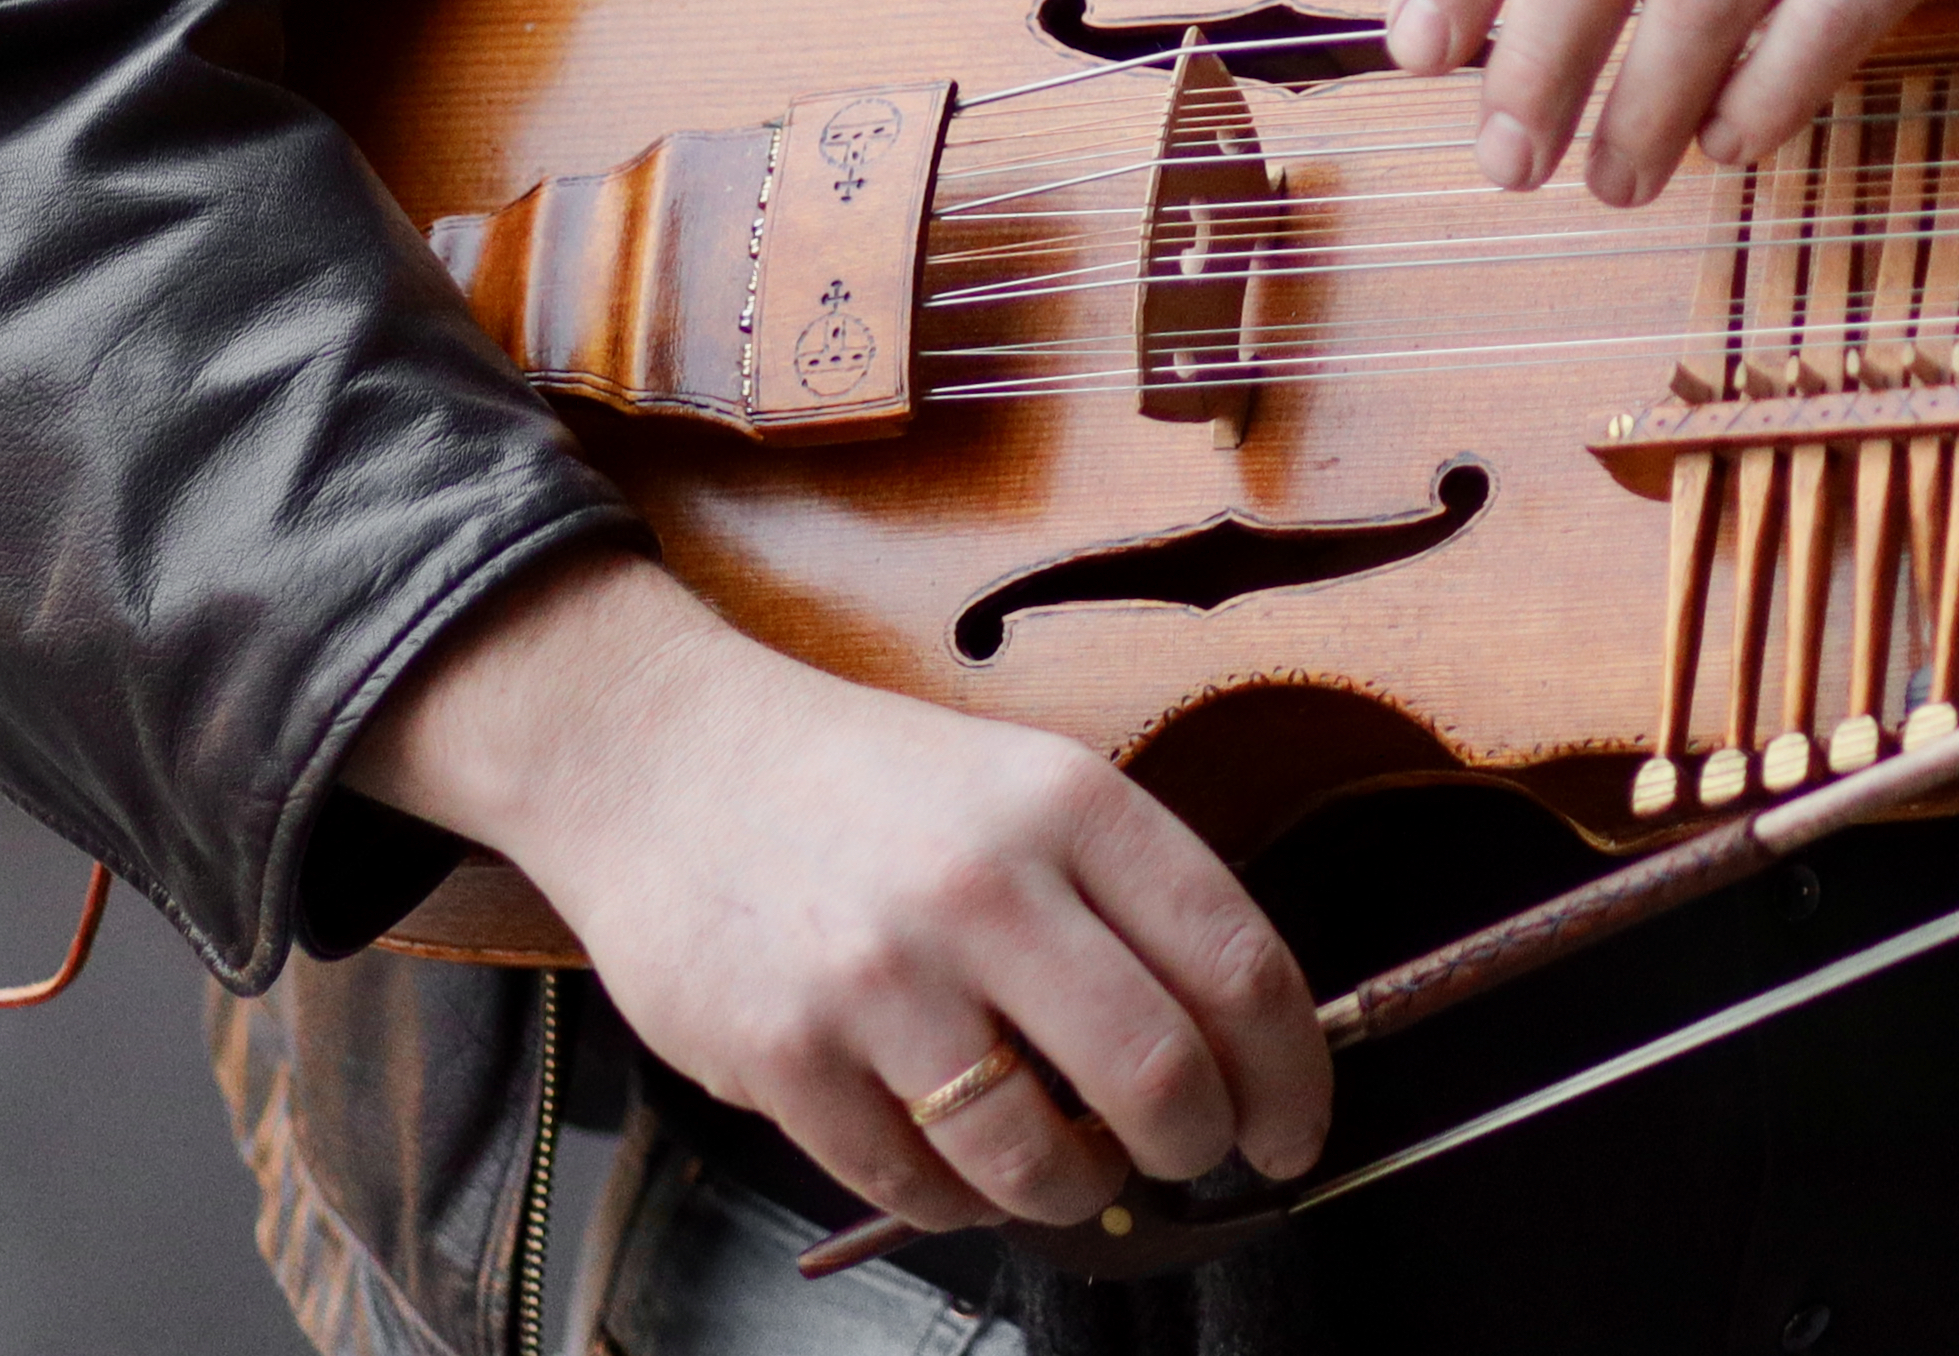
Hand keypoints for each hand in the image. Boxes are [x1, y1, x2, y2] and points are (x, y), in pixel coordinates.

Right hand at [356, 552, 1325, 1235]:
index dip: (1291, 1074)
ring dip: (1078, 1189)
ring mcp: (881, 979)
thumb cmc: (868, 787)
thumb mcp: (1023, 787)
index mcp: (1071, 803)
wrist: (666, 759)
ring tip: (1068, 1164)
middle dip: (1200, 1146)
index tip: (1292, 1127)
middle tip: (1193, 1156)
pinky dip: (959, 1199)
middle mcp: (986, 886)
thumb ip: (1125, 900)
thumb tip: (1238, 1051)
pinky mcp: (786, 1059)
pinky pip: (918, 1188)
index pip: (1238, 965)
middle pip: (1161, 1078)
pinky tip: (953, 1153)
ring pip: (1041, 1160)